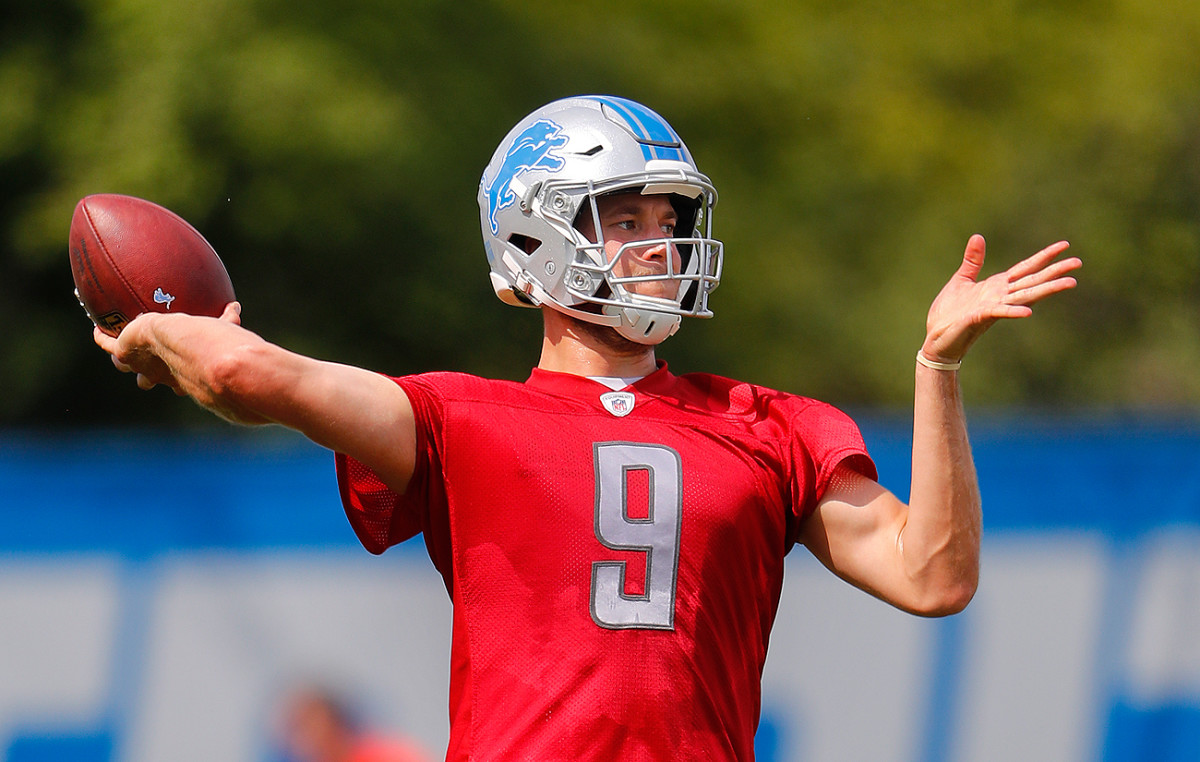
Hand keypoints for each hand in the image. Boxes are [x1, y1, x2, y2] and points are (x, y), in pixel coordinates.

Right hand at [93, 301, 242, 392]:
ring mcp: (141, 364)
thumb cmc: (210, 343)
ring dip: (121, 359)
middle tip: (146, 372)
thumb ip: (228, 319)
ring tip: (116, 351)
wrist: (184, 346)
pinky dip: (101, 337)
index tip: (180, 368)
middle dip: (147, 376)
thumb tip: (237, 306)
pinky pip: (106, 344)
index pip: (178, 378)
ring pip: (124, 365)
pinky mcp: (124, 351)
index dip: (177, 375)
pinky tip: (96, 328)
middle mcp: (161, 373)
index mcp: (182, 372)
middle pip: (148, 379)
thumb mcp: (220, 328)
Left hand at [921, 235, 1079, 362]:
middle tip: (1078, 263)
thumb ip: (973, 260)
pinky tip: (1029, 312)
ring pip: (1024, 296)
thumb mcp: (961, 280)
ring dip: (1047, 289)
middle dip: (1055, 272)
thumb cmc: (949, 312)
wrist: (936, 337)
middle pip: (1032, 281)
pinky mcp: (979, 318)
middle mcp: (1000, 296)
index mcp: (997, 286)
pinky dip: (1013, 312)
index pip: (1026, 268)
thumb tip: (978, 236)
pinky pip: (999, 313)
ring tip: (1070, 283)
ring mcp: (993, 307)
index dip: (1044, 256)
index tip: (1065, 245)